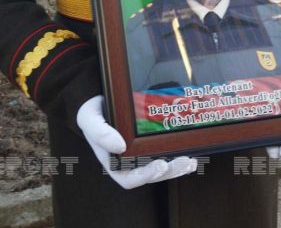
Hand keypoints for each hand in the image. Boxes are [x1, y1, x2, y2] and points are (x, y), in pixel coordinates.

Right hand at [77, 95, 197, 188]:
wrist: (100, 100)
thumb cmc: (93, 113)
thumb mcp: (89, 118)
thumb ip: (100, 133)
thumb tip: (120, 146)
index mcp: (113, 162)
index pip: (129, 179)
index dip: (146, 176)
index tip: (160, 165)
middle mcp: (128, 163)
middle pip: (150, 176)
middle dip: (168, 171)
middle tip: (183, 162)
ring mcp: (140, 156)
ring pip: (161, 170)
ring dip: (177, 168)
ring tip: (190, 162)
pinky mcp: (149, 146)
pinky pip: (165, 157)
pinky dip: (178, 158)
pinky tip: (191, 157)